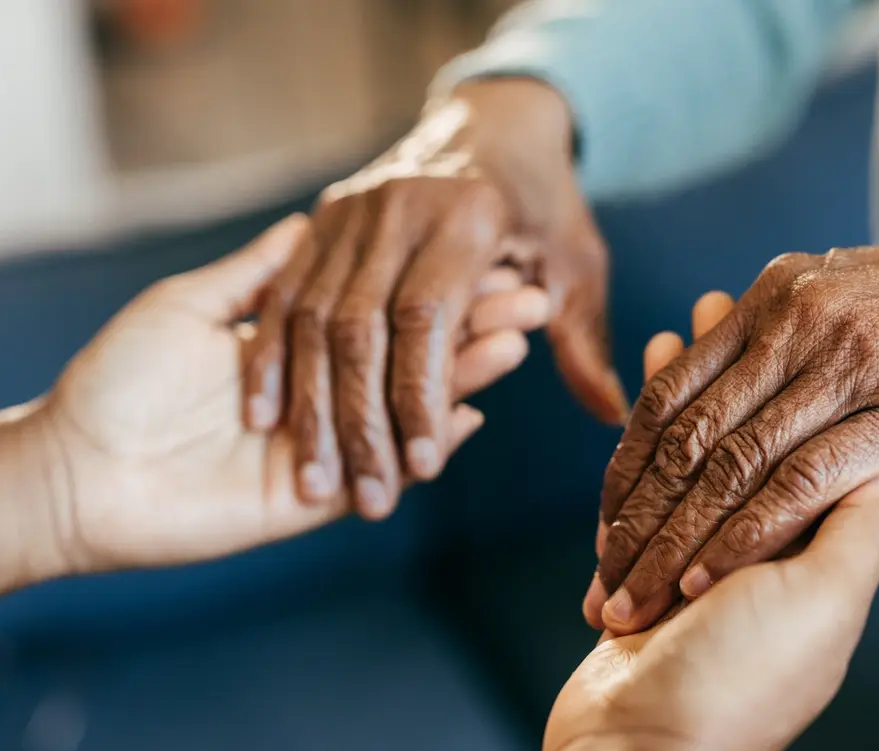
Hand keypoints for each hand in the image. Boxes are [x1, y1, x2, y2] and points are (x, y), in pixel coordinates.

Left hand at [39, 214, 547, 572]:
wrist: (82, 467)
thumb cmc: (121, 380)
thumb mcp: (187, 306)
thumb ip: (257, 275)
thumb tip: (306, 223)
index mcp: (293, 347)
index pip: (381, 311)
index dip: (430, 287)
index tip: (480, 254)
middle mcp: (320, 394)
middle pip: (410, 357)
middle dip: (467, 327)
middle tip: (527, 296)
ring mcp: (326, 446)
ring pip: (410, 407)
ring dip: (463, 376)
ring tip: (516, 341)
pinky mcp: (319, 498)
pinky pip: (389, 469)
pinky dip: (430, 441)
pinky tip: (475, 410)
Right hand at [242, 79, 626, 520]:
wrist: (491, 122)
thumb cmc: (541, 206)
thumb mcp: (574, 264)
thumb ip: (581, 340)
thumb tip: (613, 415)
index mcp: (467, 214)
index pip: (429, 318)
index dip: (421, 397)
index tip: (421, 470)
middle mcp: (397, 207)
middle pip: (360, 326)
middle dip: (360, 421)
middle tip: (367, 500)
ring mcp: (348, 211)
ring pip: (312, 318)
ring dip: (309, 405)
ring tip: (314, 480)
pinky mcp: (319, 220)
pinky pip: (282, 296)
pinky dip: (271, 358)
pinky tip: (265, 418)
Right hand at [533, 295, 878, 750]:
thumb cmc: (743, 684)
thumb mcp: (823, 604)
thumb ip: (855, 526)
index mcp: (811, 546)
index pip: (812, 439)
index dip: (805, 377)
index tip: (795, 320)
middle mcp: (754, 539)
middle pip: (747, 426)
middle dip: (735, 366)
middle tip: (724, 298)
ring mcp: (692, 543)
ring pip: (691, 439)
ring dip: (688, 381)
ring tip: (685, 321)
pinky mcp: (639, 550)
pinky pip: (644, 471)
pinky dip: (644, 424)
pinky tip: (643, 383)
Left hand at [592, 197, 878, 633]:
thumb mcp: (839, 296)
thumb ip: (773, 343)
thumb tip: (710, 384)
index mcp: (771, 300)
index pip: (669, 396)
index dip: (626, 471)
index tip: (605, 529)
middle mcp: (796, 324)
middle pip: (685, 439)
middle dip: (636, 524)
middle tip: (603, 584)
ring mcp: (850, 366)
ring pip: (731, 466)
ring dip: (675, 546)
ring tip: (639, 599)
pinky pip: (800, 482)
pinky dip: (744, 537)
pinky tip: (709, 580)